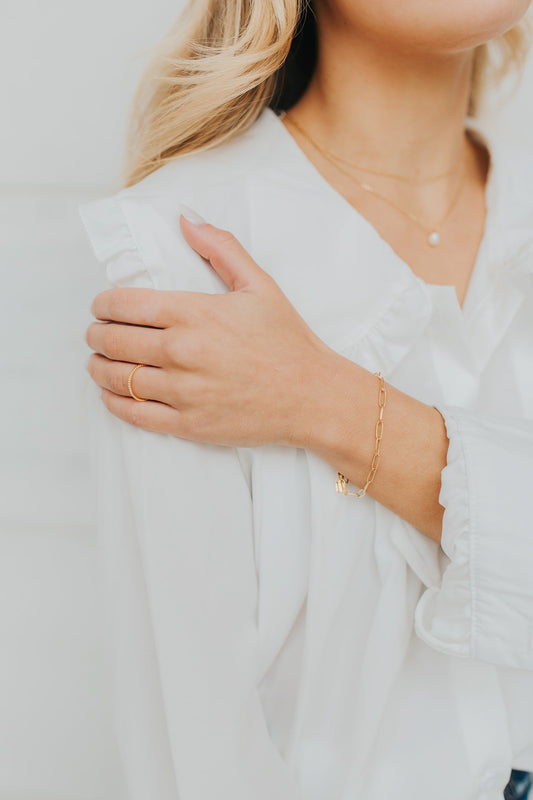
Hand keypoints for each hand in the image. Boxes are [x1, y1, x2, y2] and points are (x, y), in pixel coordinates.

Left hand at [86, 214, 336, 447]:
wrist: (312, 396)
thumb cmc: (287, 341)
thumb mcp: (259, 285)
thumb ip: (220, 248)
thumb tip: (186, 218)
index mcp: (193, 313)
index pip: (124, 305)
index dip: (103, 305)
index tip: (101, 307)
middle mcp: (181, 352)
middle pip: (113, 341)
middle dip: (97, 335)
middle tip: (96, 334)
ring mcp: (183, 391)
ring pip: (117, 378)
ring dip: (98, 367)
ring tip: (98, 362)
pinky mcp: (188, 424)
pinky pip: (134, 414)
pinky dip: (114, 402)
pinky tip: (111, 394)